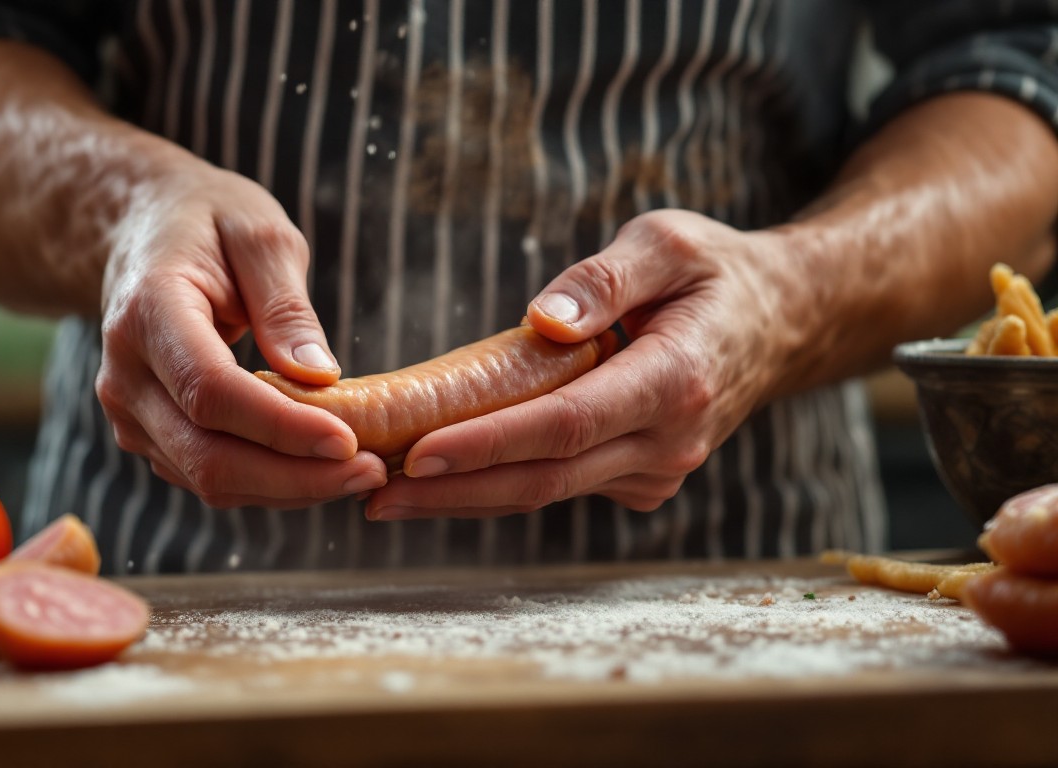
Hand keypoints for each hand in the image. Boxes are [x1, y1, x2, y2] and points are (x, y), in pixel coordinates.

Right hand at [95, 145, 386, 507]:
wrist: (140, 229)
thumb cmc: (207, 221)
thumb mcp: (259, 235)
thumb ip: (285, 306)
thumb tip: (321, 378)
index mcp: (148, 310)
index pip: (211, 391)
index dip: (281, 427)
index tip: (348, 443)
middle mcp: (125, 373)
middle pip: (206, 454)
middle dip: (294, 476)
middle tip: (371, 472)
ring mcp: (128, 412)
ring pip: (207, 479)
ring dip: (286, 488)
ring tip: (358, 474)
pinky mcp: (146, 434)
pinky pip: (206, 477)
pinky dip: (266, 483)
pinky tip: (317, 469)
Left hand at [365, 209, 798, 519]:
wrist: (781, 324)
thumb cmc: (716, 273)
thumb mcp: (669, 242)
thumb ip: (606, 277)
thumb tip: (544, 320)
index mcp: (676, 381)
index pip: (564, 425)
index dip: (487, 445)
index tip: (416, 455)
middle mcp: (668, 442)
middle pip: (543, 477)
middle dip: (453, 491)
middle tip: (370, 492)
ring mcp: (656, 470)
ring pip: (547, 491)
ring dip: (464, 496)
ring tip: (382, 494)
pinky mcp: (640, 479)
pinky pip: (561, 484)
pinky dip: (498, 482)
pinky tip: (439, 478)